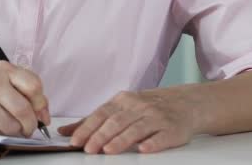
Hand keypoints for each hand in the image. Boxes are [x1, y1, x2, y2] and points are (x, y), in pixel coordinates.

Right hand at [0, 61, 49, 136]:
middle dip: (31, 124)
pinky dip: (1, 135)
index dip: (41, 104)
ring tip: (9, 127)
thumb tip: (44, 114)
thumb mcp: (0, 81)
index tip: (41, 113)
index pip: (34, 85)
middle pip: (24, 109)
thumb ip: (24, 92)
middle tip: (29, 128)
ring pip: (13, 126)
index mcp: (2, 69)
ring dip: (16, 132)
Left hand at [58, 89, 196, 153]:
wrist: (185, 103)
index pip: (101, 114)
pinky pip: (161, 136)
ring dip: (121, 140)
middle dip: (100, 136)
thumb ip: (93, 120)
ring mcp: (156, 117)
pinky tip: (143, 149)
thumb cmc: (147, 107)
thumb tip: (66, 132)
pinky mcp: (172, 129)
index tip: (75, 141)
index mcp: (123, 101)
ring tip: (108, 150)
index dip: (87, 128)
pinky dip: (152, 142)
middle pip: (116, 121)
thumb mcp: (120, 108)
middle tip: (88, 149)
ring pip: (136, 128)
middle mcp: (139, 107)